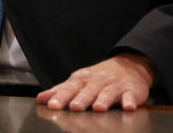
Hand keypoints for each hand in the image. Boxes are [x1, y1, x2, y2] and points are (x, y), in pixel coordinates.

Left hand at [36, 54, 154, 111]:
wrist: (129, 65)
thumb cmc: (99, 77)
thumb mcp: (78, 81)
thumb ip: (60, 91)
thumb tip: (41, 99)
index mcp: (82, 79)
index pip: (69, 88)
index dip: (61, 97)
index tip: (53, 105)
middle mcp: (97, 81)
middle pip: (88, 91)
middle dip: (81, 99)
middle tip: (74, 107)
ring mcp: (114, 85)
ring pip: (108, 93)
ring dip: (103, 100)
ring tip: (99, 108)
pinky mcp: (131, 90)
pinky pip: (130, 96)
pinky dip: (129, 101)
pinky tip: (128, 107)